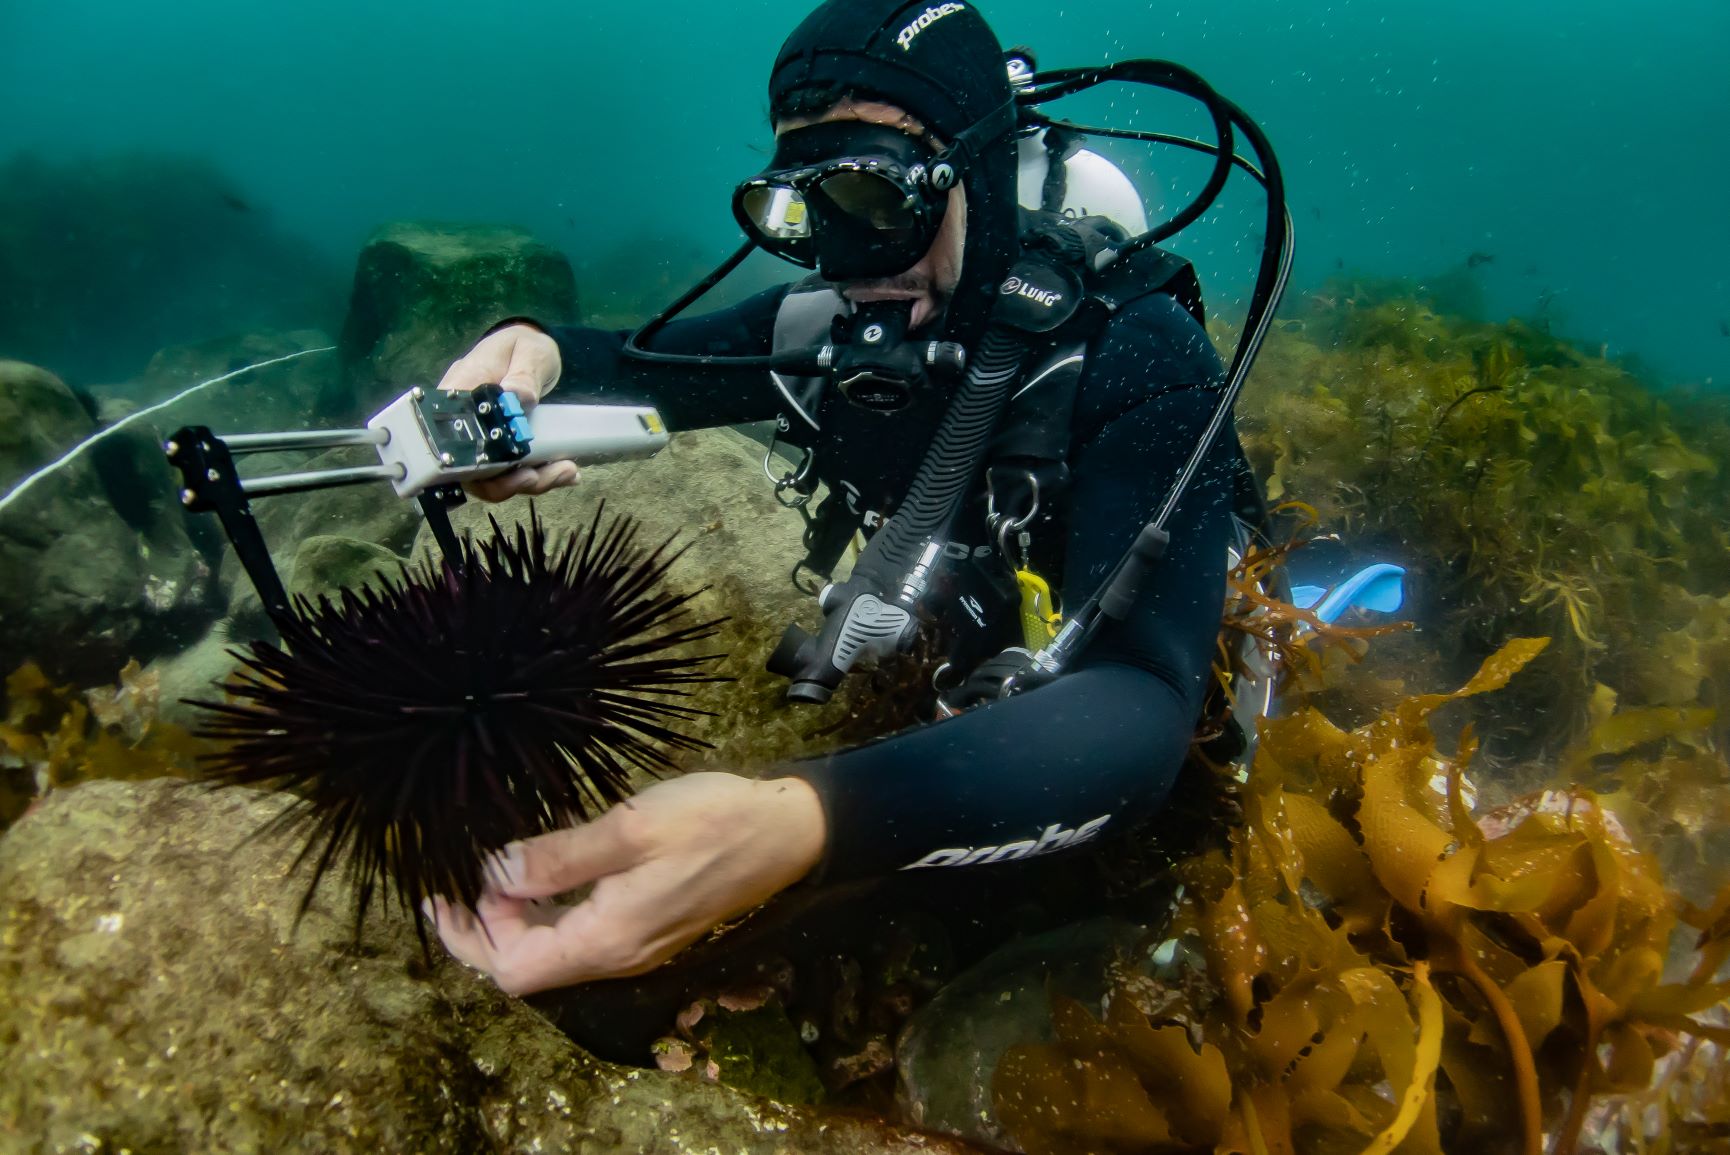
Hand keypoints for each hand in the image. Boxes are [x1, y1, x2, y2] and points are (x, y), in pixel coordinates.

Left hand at [424, 773, 826, 994]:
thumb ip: (560, 856)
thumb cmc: (716, 822)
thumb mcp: (631, 828)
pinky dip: (547, 912)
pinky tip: (541, 873)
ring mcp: (635, 944)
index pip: (513, 967)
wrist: (789, 831)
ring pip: (554, 950)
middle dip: (481, 932)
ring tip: (488, 873)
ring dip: (513, 921)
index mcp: (608, 939)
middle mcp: (618, 955)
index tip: (454, 883)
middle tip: (450, 886)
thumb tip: (496, 876)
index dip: (474, 932)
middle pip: (528, 967)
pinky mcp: (648, 925)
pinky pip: (581, 933)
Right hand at [437, 323, 576, 501]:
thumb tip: (515, 396)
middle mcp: (466, 421)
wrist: (536, 352)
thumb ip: (524, 374)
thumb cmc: (525, 346)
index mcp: (462, 390)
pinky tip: (566, 473)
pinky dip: (541, 478)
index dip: (466, 459)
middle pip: (468, 469)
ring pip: (493, 479)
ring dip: (530, 483)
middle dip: (504, 482)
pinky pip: (514, 474)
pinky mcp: (502, 451)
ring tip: (566, 472)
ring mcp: (483, 440)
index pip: (449, 432)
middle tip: (536, 476)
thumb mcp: (530, 352)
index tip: (502, 464)